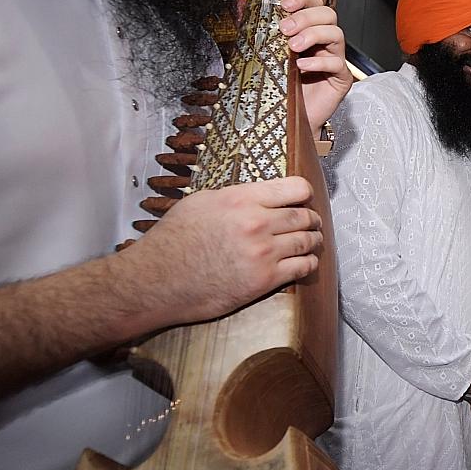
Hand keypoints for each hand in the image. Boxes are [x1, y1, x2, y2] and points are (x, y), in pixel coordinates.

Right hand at [119, 176, 321, 329]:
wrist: (156, 281)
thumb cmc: (173, 241)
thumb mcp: (200, 202)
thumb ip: (235, 196)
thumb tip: (259, 195)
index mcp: (241, 198)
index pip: (294, 188)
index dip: (304, 193)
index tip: (304, 198)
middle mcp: (256, 222)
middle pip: (304, 215)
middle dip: (311, 218)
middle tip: (312, 222)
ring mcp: (263, 252)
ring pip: (307, 241)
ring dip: (314, 240)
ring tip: (313, 241)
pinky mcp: (264, 280)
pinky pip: (303, 268)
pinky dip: (309, 263)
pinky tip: (306, 262)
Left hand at [277, 0, 352, 133]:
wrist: (290, 120)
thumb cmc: (282, 89)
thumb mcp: (272, 58)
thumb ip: (269, 39)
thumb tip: (252, 18)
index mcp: (309, 32)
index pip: (314, 5)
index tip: (284, 4)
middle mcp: (325, 42)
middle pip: (328, 14)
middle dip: (306, 17)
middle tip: (286, 28)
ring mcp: (335, 59)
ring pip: (336, 34)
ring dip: (313, 35)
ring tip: (293, 47)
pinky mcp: (341, 79)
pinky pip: (337, 64)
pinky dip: (319, 62)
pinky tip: (302, 66)